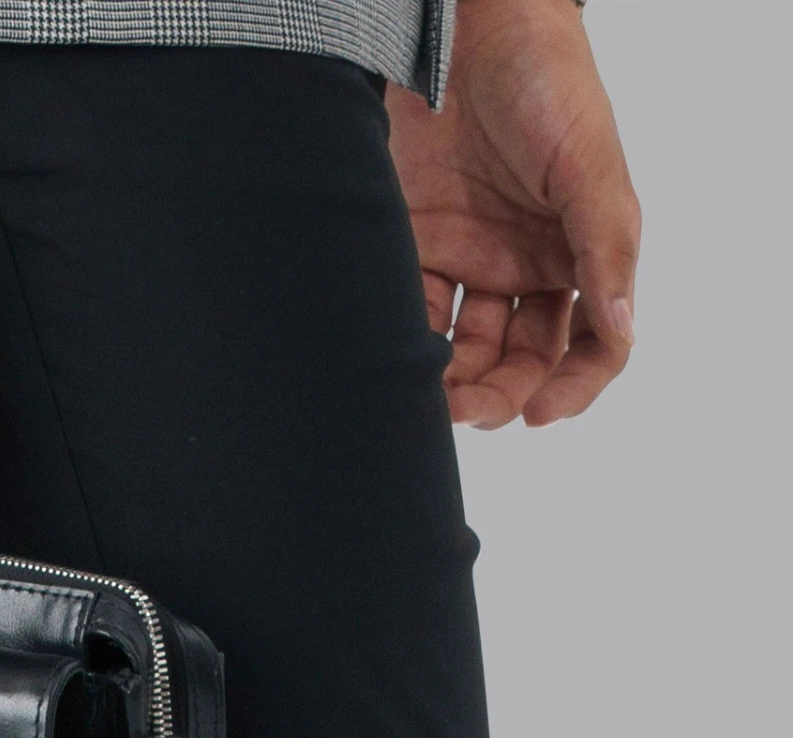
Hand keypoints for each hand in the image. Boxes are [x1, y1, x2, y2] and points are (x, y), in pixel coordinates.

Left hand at [388, 0, 639, 426]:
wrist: (466, 31)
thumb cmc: (546, 82)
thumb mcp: (589, 164)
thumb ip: (606, 247)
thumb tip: (622, 329)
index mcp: (578, 251)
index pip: (589, 344)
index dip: (572, 387)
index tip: (541, 415)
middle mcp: (523, 266)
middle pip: (519, 360)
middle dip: (499, 396)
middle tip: (468, 411)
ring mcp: (467, 259)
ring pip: (462, 350)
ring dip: (450, 384)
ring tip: (429, 397)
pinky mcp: (411, 248)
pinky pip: (409, 316)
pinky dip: (407, 346)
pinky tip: (398, 359)